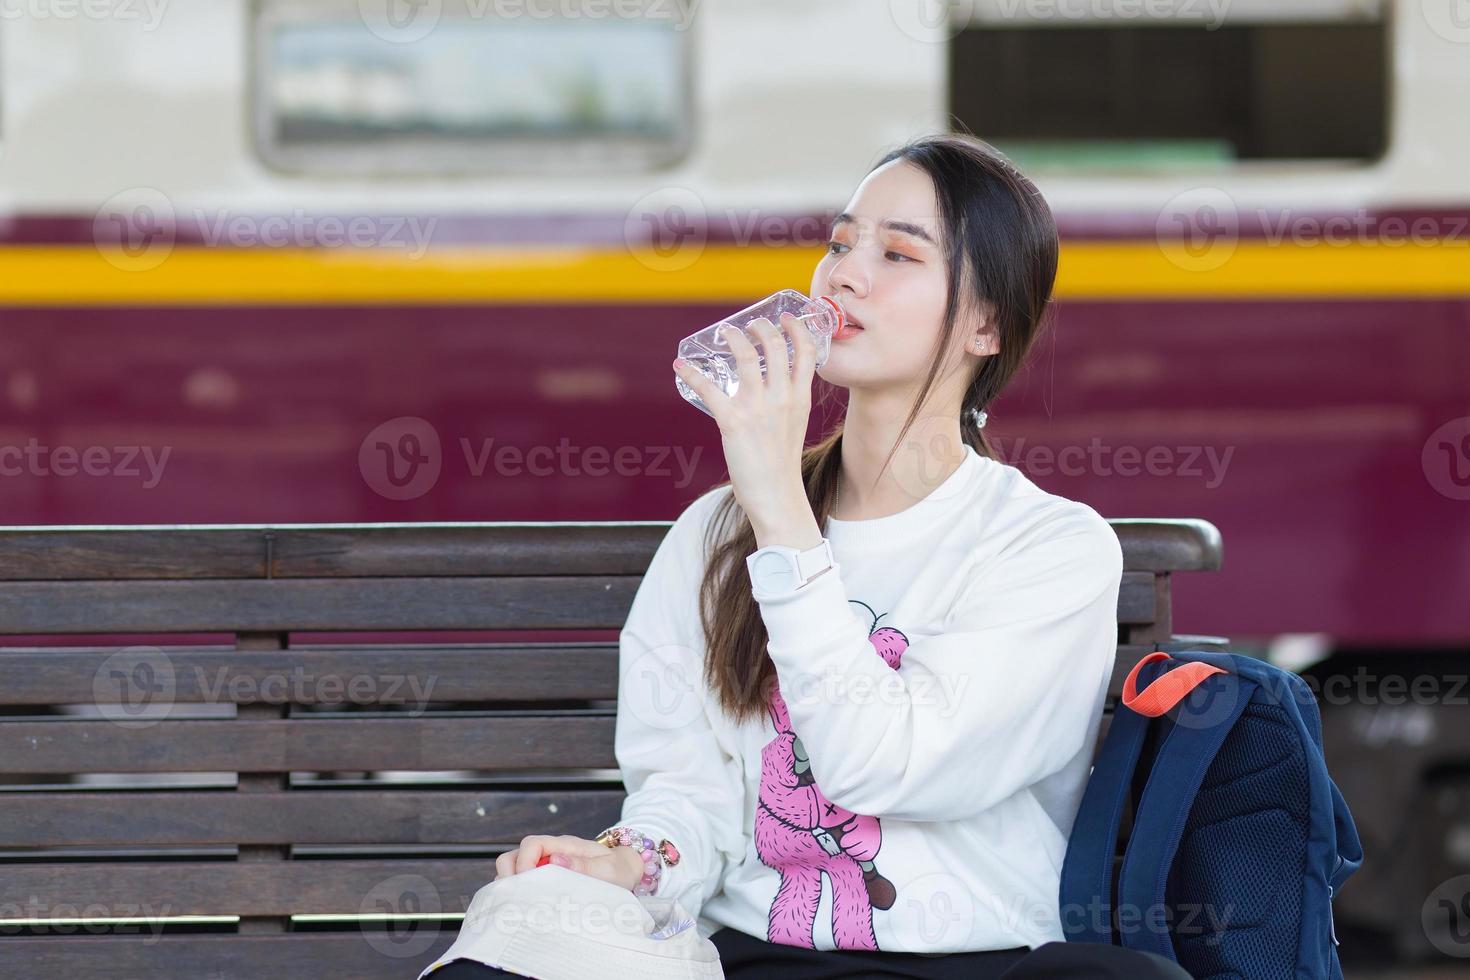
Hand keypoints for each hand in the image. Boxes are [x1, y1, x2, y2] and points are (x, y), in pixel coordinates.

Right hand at [493, 834, 646, 891]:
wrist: (628, 872)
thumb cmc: (619, 869)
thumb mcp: (608, 869)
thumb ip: (584, 866)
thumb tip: (554, 860)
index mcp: (564, 846)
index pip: (531, 844)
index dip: (524, 862)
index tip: (529, 884)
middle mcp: (550, 854)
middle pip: (514, 856)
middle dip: (510, 876)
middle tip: (519, 899)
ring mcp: (546, 867)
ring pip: (514, 871)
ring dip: (513, 887)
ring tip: (521, 906)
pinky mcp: (546, 882)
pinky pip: (523, 885)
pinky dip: (519, 896)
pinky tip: (528, 910)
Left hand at [672, 312, 816, 539]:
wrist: (777, 495)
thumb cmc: (781, 465)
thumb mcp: (794, 426)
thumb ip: (786, 404)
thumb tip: (767, 392)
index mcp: (800, 399)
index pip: (805, 352)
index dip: (796, 329)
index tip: (785, 318)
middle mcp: (782, 398)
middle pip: (775, 347)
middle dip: (761, 328)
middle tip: (749, 324)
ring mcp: (758, 408)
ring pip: (746, 359)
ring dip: (733, 339)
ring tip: (725, 332)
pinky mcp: (733, 422)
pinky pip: (710, 389)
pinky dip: (692, 375)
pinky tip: (681, 367)